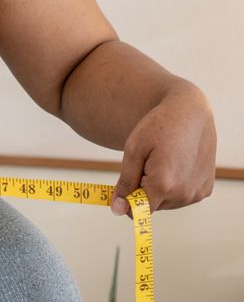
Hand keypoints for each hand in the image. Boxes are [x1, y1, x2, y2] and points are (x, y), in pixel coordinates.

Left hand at [112, 86, 215, 214]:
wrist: (189, 113)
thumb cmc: (158, 127)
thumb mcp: (133, 150)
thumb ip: (125, 183)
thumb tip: (117, 210)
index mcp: (163, 185)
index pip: (138, 212)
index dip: (128, 199)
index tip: (127, 182)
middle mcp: (184, 194)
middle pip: (152, 206)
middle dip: (144, 190)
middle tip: (147, 163)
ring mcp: (197, 193)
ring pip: (167, 203)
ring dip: (159, 189)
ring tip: (163, 161)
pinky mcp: (206, 189)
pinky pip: (182, 197)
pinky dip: (175, 186)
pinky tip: (176, 165)